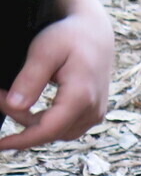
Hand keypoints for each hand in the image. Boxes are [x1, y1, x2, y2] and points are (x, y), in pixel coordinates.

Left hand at [0, 0, 112, 150]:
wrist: (96, 35)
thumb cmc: (69, 38)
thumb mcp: (43, 52)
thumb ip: (29, 80)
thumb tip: (15, 107)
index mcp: (81, 97)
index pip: (48, 129)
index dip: (21, 140)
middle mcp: (92, 111)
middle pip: (51, 132)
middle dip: (21, 122)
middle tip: (1, 96)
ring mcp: (95, 115)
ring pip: (59, 132)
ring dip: (34, 123)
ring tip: (14, 100)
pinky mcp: (94, 114)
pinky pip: (67, 127)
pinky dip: (47, 122)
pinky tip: (32, 108)